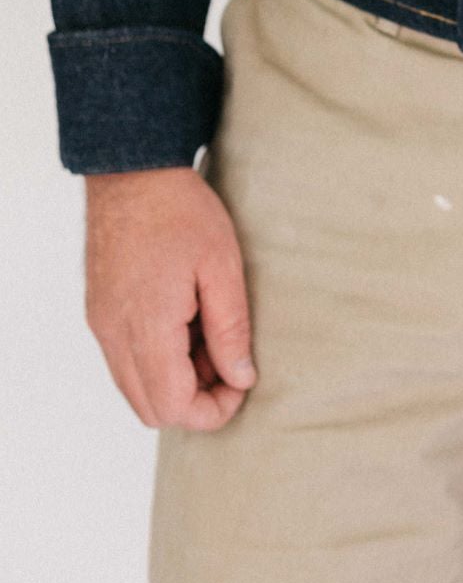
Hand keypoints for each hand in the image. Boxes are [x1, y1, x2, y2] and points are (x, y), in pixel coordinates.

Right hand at [84, 167, 255, 430]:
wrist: (132, 172)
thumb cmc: (181, 212)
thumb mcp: (222, 267)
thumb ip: (230, 329)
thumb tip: (241, 379)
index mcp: (146, 326)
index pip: (173, 406)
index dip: (213, 410)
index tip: (242, 382)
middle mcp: (114, 335)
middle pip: (151, 409)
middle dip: (196, 400)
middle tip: (228, 359)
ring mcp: (102, 325)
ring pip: (135, 389)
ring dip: (175, 381)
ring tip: (208, 335)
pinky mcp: (99, 313)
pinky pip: (124, 362)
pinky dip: (156, 361)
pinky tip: (185, 323)